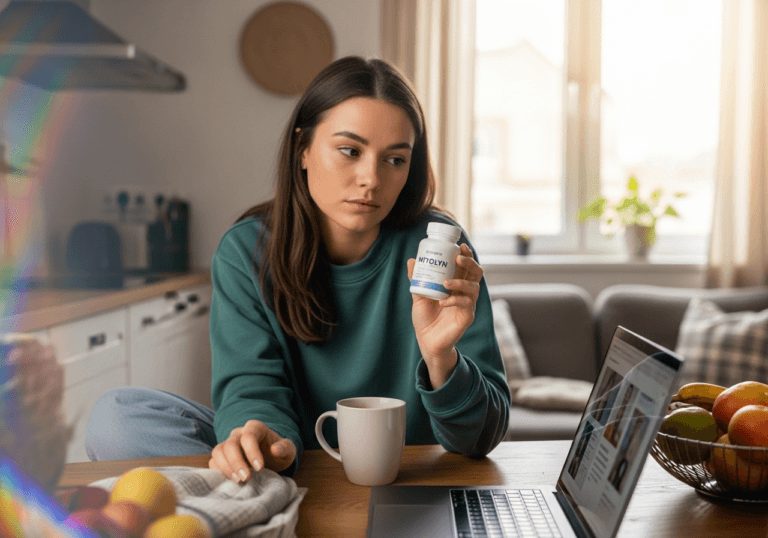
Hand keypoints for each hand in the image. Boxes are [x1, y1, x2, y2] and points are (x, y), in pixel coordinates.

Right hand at [208, 420, 295, 482]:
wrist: (271, 458)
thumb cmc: (279, 453)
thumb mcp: (288, 450)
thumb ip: (285, 447)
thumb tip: (276, 449)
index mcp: (255, 428)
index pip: (248, 436)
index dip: (252, 452)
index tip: (260, 468)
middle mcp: (239, 434)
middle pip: (230, 444)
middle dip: (237, 462)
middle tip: (246, 478)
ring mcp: (228, 444)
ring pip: (218, 451)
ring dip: (225, 467)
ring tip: (237, 481)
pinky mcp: (222, 457)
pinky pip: (214, 462)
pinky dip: (218, 472)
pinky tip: (230, 481)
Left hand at [407, 243, 483, 388]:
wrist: (426, 341)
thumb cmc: (425, 318)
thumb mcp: (418, 295)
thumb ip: (417, 279)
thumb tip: (412, 260)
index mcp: (456, 284)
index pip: (465, 266)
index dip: (466, 255)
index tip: (459, 245)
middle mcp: (465, 292)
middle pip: (476, 272)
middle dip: (470, 262)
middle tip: (458, 258)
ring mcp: (468, 304)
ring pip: (474, 287)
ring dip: (460, 282)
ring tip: (445, 283)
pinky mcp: (467, 316)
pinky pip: (467, 304)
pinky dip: (454, 300)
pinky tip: (443, 302)